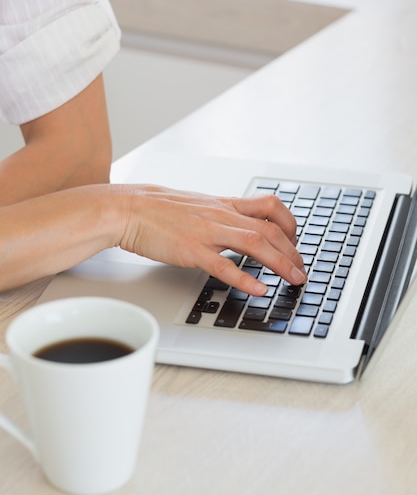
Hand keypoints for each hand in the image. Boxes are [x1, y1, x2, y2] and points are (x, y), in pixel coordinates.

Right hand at [116, 185, 306, 295]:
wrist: (130, 209)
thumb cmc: (160, 209)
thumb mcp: (199, 205)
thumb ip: (222, 215)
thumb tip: (240, 227)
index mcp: (225, 204)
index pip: (270, 207)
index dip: (290, 225)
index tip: (295, 241)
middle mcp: (222, 215)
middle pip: (270, 230)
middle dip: (293, 252)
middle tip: (301, 270)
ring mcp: (208, 232)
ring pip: (255, 244)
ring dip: (280, 263)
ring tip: (294, 279)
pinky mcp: (192, 250)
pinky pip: (224, 265)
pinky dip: (245, 279)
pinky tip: (259, 290)